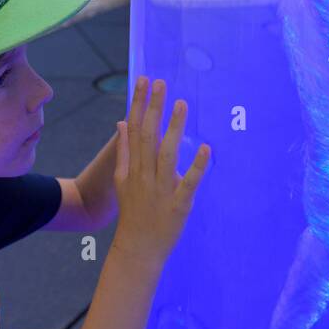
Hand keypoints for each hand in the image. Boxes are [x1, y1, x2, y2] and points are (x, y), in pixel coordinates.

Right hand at [111, 76, 209, 266]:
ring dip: (173, 128)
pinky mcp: (178, 203)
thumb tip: (122, 123)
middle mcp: (144, 174)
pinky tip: (205, 148)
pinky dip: (197, 166)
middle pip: (148, 136)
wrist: (137, 247)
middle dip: (154, 107)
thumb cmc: (134, 212)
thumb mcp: (123, 180)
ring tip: (181, 104)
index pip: (135, 128)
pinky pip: (188, 182)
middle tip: (160, 82)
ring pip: (167, 154)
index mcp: (133, 167)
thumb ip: (124, 151)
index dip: (140, 103)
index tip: (144, 81)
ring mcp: (161, 189)